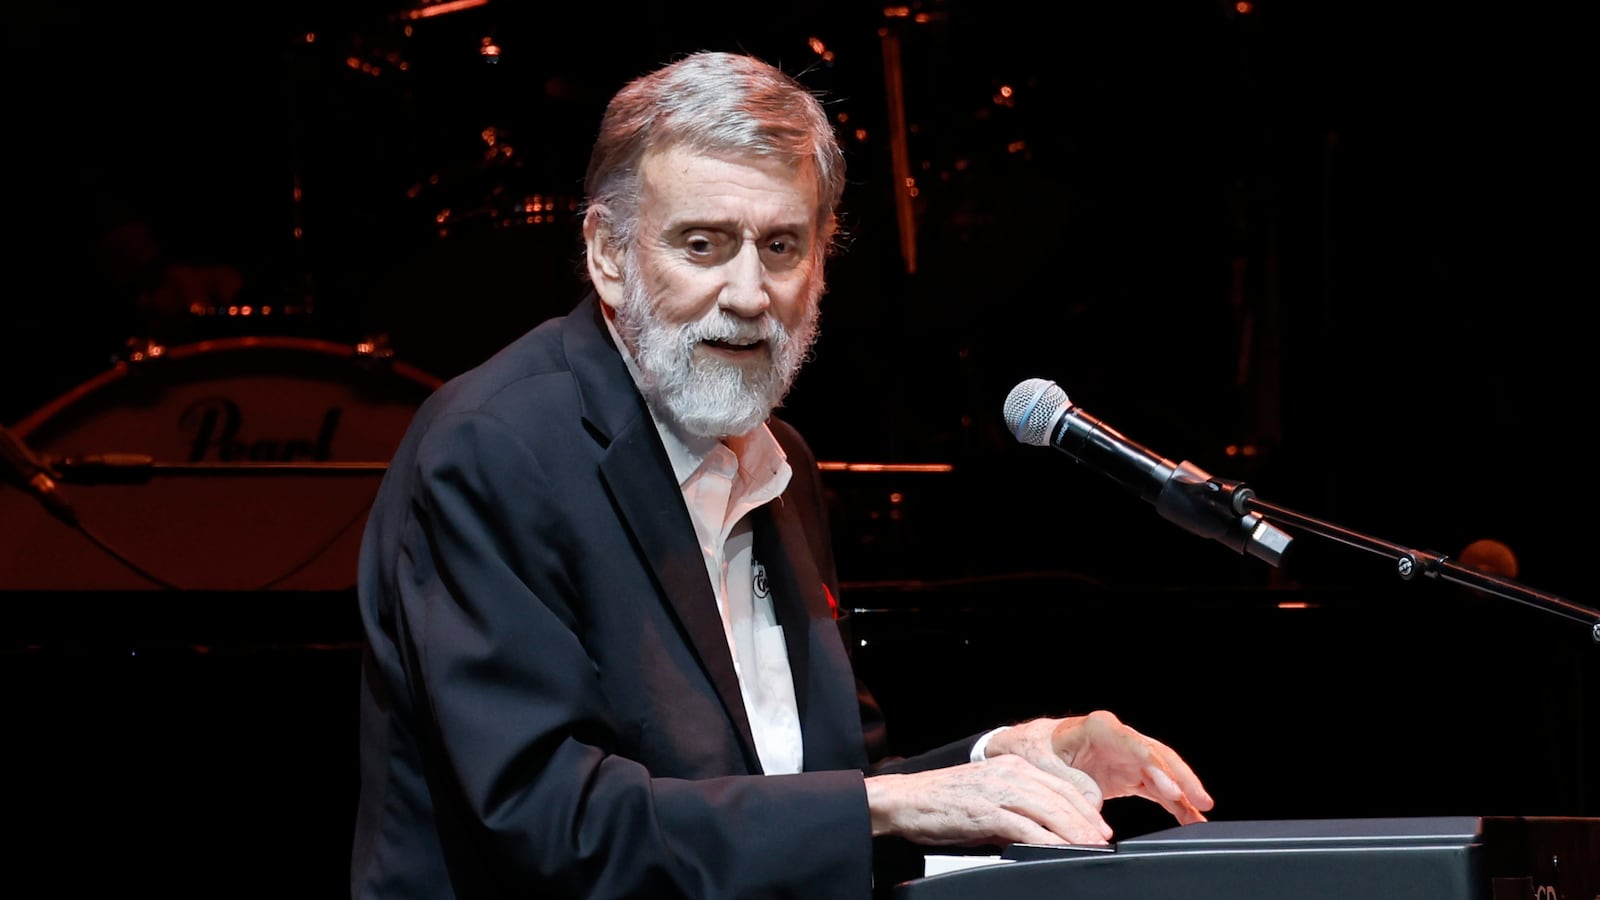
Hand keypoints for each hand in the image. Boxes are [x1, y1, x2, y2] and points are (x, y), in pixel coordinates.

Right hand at [864, 755, 1112, 847]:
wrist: (905, 800)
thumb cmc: (942, 802)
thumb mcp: (986, 796)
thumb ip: (1015, 808)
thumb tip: (1042, 832)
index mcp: (1011, 766)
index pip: (1059, 786)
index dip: (1084, 807)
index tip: (1099, 826)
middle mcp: (1008, 772)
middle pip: (1060, 797)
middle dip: (1086, 821)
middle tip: (1103, 840)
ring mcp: (998, 790)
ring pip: (1049, 810)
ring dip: (1074, 832)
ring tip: (1091, 847)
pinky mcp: (985, 810)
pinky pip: (1025, 827)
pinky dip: (1048, 841)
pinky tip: (1060, 851)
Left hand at [985, 710, 1213, 825]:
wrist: (1027, 749)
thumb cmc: (1033, 750)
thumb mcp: (1044, 765)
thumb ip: (1072, 781)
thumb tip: (1095, 799)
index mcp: (1099, 728)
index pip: (1136, 746)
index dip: (1156, 768)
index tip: (1172, 789)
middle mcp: (1118, 738)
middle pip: (1158, 756)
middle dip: (1181, 778)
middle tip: (1201, 801)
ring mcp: (1126, 756)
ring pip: (1163, 772)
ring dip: (1183, 793)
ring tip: (1201, 814)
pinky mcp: (1128, 773)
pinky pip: (1157, 788)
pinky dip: (1173, 803)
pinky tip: (1188, 817)